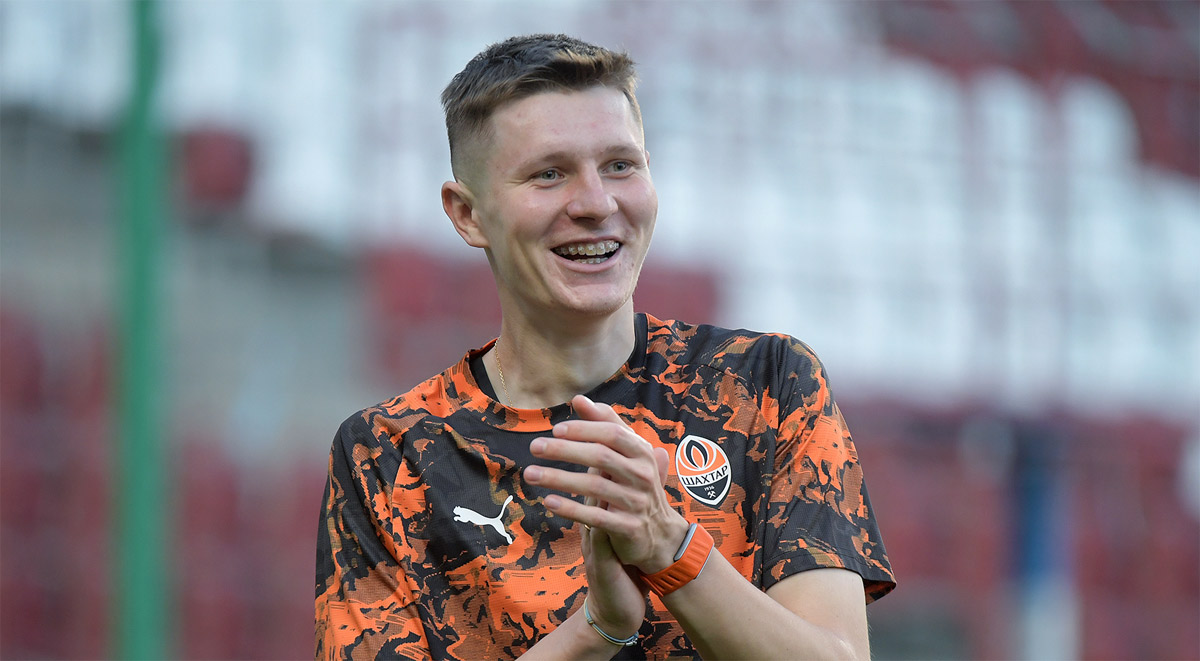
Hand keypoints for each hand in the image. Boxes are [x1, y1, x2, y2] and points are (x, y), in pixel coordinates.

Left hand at [526, 395, 687, 573]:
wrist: (658, 532)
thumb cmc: (634, 483)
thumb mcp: (626, 453)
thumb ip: (604, 425)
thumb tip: (578, 399)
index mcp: (642, 453)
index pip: (613, 433)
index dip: (584, 429)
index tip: (555, 429)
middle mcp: (643, 475)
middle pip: (601, 457)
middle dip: (565, 450)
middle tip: (534, 447)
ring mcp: (637, 501)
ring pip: (595, 486)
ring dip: (559, 479)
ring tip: (530, 474)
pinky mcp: (628, 527)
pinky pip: (596, 517)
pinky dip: (571, 508)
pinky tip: (548, 502)